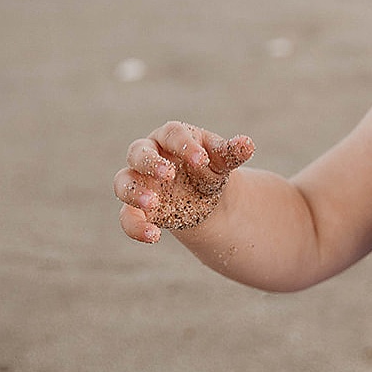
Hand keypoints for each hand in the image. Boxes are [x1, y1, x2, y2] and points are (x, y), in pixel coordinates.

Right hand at [115, 122, 254, 242]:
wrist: (203, 195)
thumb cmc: (209, 167)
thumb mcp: (222, 160)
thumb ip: (232, 152)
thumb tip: (247, 144)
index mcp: (171, 137)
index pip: (173, 134)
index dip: (185, 145)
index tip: (201, 160)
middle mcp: (148, 155)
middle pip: (138, 152)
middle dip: (151, 163)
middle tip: (168, 174)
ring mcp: (139, 182)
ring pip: (123, 183)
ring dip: (135, 193)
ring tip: (152, 203)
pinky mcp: (136, 209)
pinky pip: (127, 217)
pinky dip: (136, 227)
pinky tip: (154, 236)